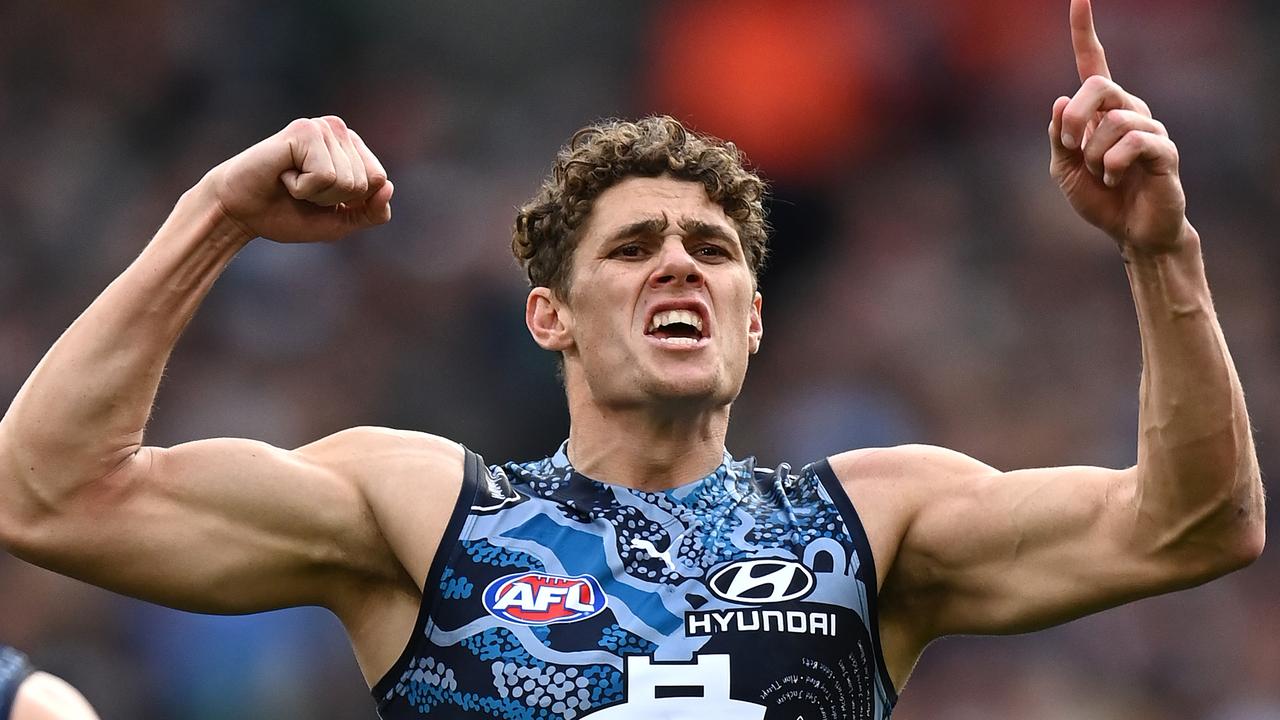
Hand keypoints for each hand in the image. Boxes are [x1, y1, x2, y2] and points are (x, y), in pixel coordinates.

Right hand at [204, 116, 393, 243]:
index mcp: (352, 147)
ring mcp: (322, 127)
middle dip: (334, 199)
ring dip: (316, 193)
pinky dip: (303, 187)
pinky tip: (284, 175)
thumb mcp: (340, 222)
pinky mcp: (304, 131)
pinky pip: (325, 176)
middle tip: (302, 189)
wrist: (240, 212)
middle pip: (367, 182)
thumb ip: (371, 213)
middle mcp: (339, 130)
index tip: (320, 196)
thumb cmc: (286, 213)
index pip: (380, 181)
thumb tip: (389, 188)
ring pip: (348, 181)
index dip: (351, 202)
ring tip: (291, 181)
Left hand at [1049, 0, 1187, 254]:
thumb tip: (1061, 100)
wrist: (1130, 232)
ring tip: (1103, 176)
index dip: (1083, 31)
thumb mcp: (1064, 170)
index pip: (1092, 63)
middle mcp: (1129, 110)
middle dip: (1075, 117)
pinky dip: (1114, 164)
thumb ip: (1059, 137)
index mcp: (1101, 111)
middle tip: (1072, 148)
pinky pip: (1134, 142)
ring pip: (1112, 120)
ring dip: (1095, 155)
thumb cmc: (1100, 199)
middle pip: (1097, 85)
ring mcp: (1149, 127)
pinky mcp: (1164, 150)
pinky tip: (1116, 179)